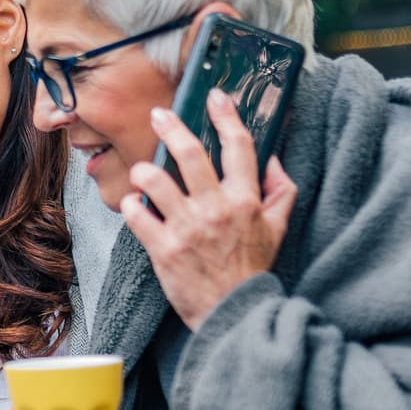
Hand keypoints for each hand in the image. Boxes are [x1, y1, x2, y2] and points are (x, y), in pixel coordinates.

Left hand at [121, 90, 296, 330]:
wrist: (233, 312)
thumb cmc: (251, 269)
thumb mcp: (277, 228)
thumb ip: (280, 191)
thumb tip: (273, 159)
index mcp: (246, 200)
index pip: (239, 147)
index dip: (227, 117)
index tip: (215, 96)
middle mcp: (217, 209)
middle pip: (191, 155)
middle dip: (171, 127)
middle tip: (158, 114)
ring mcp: (188, 228)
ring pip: (156, 180)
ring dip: (143, 170)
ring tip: (140, 170)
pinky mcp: (163, 248)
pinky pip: (137, 215)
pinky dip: (130, 205)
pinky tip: (133, 203)